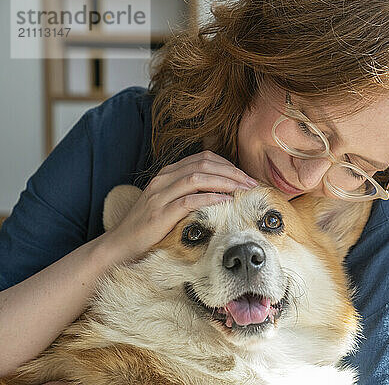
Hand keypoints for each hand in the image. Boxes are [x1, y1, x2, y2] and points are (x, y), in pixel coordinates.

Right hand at [100, 151, 257, 262]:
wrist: (119, 246)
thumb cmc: (149, 228)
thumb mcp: (169, 204)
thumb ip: (190, 194)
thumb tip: (223, 192)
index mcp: (167, 173)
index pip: (203, 158)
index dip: (228, 165)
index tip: (246, 176)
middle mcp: (163, 179)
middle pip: (204, 164)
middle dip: (232, 172)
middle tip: (252, 183)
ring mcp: (160, 195)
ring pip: (198, 178)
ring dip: (226, 182)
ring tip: (244, 190)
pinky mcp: (160, 213)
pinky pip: (189, 200)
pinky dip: (210, 198)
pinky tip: (226, 201)